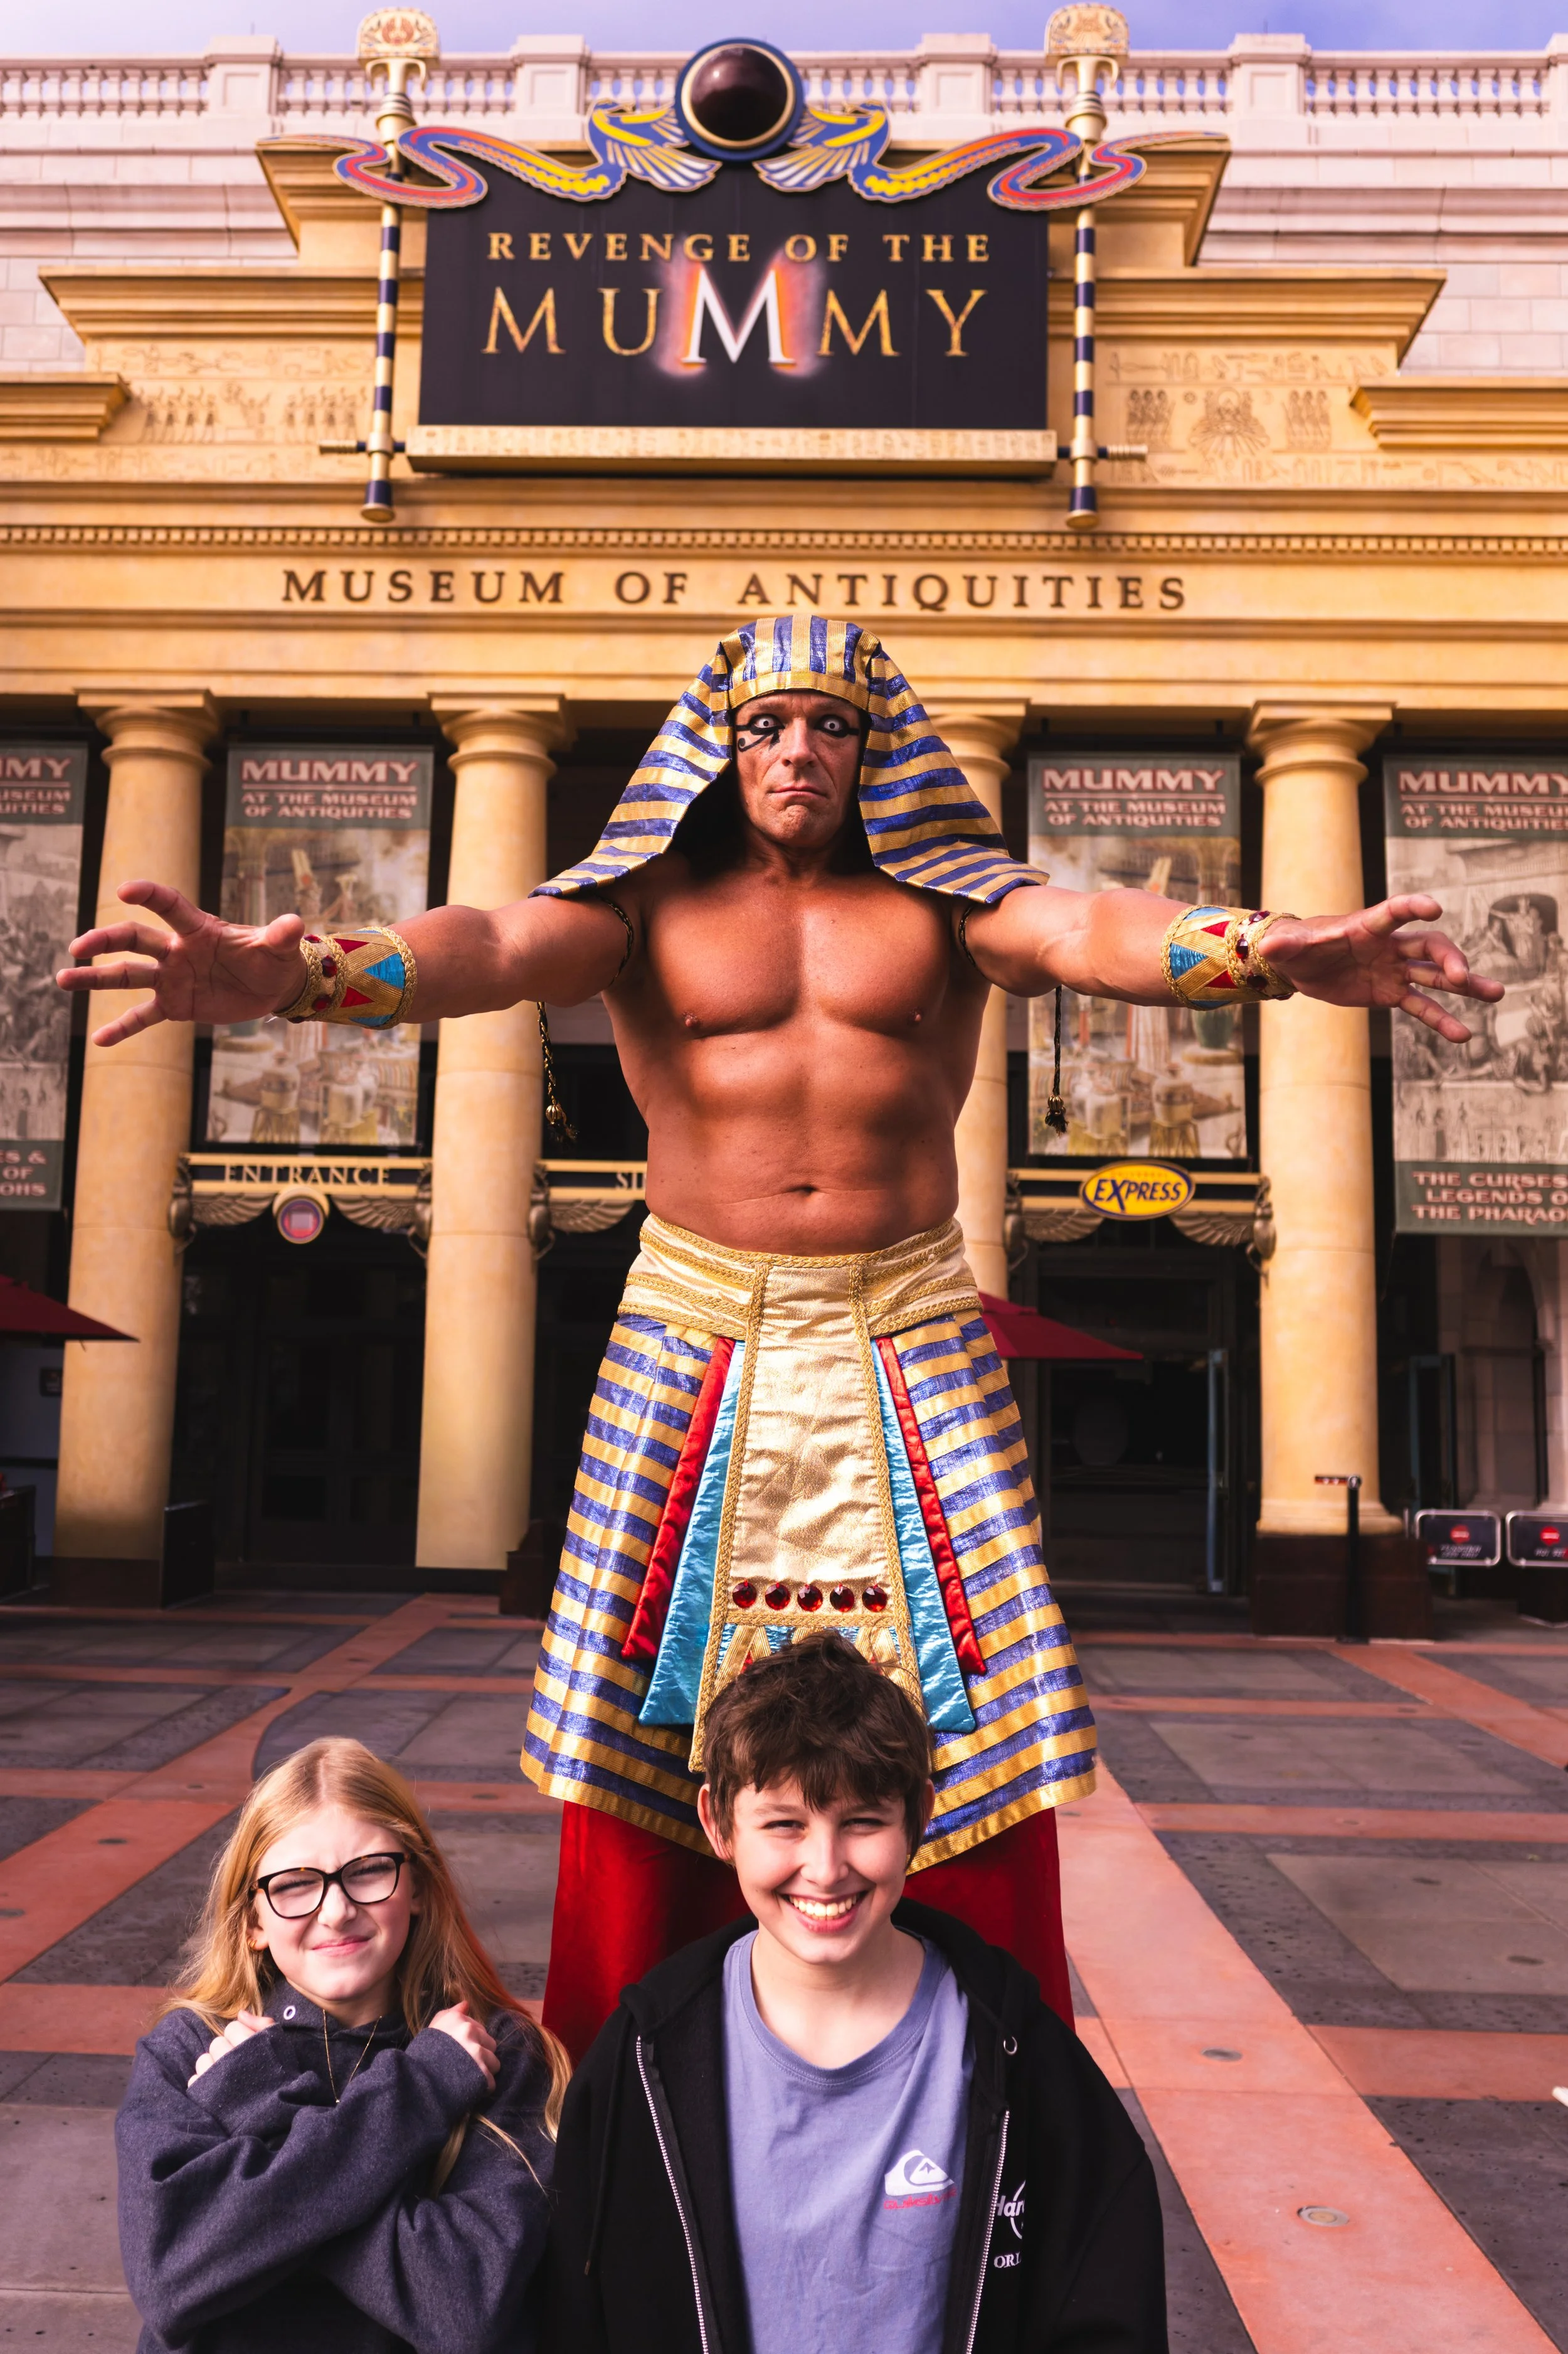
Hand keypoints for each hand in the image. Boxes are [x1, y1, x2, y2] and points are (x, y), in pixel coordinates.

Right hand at [56, 880, 306, 1048]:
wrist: (272, 986)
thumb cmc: (273, 958)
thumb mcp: (279, 948)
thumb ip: (280, 935)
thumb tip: (294, 924)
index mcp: (198, 929)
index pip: (169, 907)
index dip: (149, 896)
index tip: (124, 890)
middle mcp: (176, 950)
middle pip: (134, 940)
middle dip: (105, 941)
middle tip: (78, 947)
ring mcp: (171, 978)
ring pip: (127, 975)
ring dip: (95, 977)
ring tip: (63, 979)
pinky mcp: (175, 1005)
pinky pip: (143, 1017)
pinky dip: (122, 1028)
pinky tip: (98, 1040)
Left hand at [187, 2010, 273, 2088]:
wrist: (272, 2117)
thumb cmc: (279, 2079)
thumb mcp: (280, 2046)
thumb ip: (262, 2023)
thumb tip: (240, 2012)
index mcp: (248, 2044)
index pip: (232, 2027)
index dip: (241, 2037)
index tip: (249, 2050)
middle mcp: (228, 2058)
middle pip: (217, 2043)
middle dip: (227, 2052)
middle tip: (239, 2066)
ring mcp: (214, 2077)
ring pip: (204, 2060)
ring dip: (213, 2067)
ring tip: (227, 2079)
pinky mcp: (203, 2095)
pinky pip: (194, 2078)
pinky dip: (203, 2083)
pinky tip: (217, 2089)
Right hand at [428, 2001, 497, 2087]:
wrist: (416, 2081)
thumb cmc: (423, 2054)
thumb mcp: (434, 2028)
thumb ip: (451, 2013)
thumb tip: (466, 2004)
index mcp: (459, 2020)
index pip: (481, 2030)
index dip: (472, 2042)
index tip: (461, 2052)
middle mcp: (470, 2032)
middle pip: (491, 2045)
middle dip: (482, 2056)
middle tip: (466, 2065)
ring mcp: (477, 2053)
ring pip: (494, 2063)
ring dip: (484, 2072)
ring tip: (469, 2078)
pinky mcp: (481, 2074)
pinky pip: (491, 2083)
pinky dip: (482, 2088)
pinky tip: (470, 2089)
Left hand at [1261, 896, 1504, 1043]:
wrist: (1299, 965)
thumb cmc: (1295, 946)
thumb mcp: (1288, 946)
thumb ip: (1285, 944)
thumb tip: (1269, 945)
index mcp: (1367, 926)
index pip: (1395, 913)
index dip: (1414, 908)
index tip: (1436, 909)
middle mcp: (1389, 946)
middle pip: (1427, 947)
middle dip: (1447, 959)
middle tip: (1462, 976)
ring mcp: (1395, 970)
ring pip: (1435, 977)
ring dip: (1466, 985)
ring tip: (1497, 994)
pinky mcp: (1391, 993)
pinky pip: (1421, 1007)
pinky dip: (1441, 1020)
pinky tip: (1464, 1036)